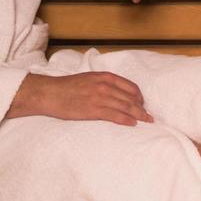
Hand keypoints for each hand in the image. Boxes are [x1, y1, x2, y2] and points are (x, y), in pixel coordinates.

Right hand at [7, 71, 153, 125]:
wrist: (50, 93)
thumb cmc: (67, 87)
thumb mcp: (88, 79)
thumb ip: (103, 83)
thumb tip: (115, 93)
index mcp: (104, 77)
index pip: (130, 86)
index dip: (139, 96)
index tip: (142, 103)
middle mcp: (105, 86)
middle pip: (130, 98)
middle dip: (142, 108)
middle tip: (149, 116)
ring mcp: (100, 98)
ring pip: (126, 107)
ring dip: (139, 115)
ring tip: (146, 121)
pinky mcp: (94, 110)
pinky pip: (115, 115)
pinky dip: (126, 119)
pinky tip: (132, 123)